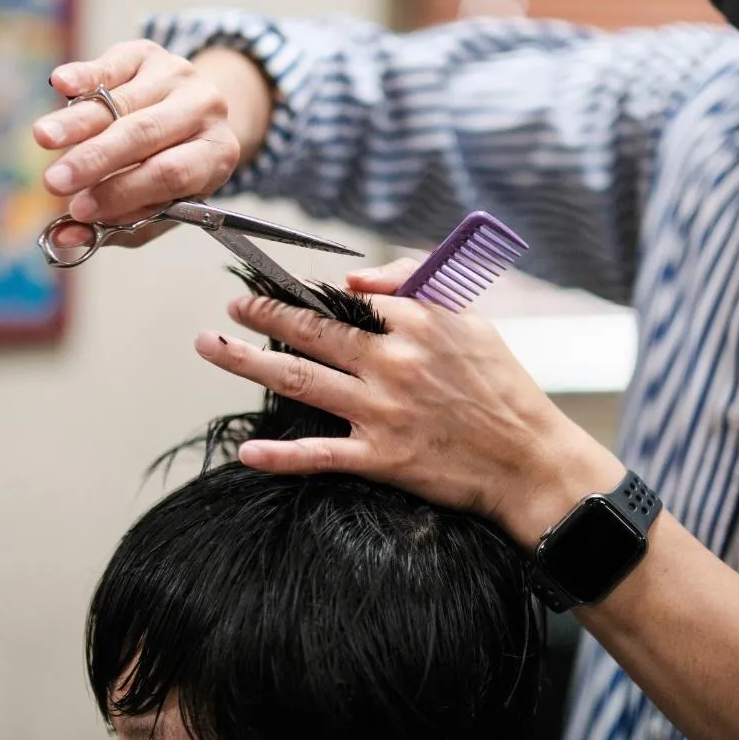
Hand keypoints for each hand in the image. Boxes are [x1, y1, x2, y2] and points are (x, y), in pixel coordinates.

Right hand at [33, 41, 262, 247]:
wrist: (193, 114)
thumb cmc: (170, 171)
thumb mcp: (159, 206)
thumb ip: (116, 225)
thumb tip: (64, 238)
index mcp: (216, 155)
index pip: (169, 173)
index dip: (123, 192)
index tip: (79, 209)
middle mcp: (204, 110)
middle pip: (144, 134)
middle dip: (94, 159)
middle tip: (54, 180)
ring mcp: (177, 76)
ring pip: (120, 102)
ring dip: (78, 122)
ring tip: (43, 138)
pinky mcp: (148, 53)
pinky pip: (112, 65)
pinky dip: (84, 75)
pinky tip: (60, 84)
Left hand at [193, 258, 625, 545]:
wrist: (528, 458)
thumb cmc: (500, 385)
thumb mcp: (469, 317)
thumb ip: (416, 283)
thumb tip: (356, 280)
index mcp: (416, 323)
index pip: (344, 299)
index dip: (301, 290)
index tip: (270, 283)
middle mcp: (393, 362)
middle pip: (311, 333)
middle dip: (262, 316)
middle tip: (231, 307)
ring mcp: (383, 411)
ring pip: (301, 381)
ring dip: (248, 364)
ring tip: (211, 347)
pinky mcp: (382, 457)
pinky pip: (320, 454)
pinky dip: (281, 455)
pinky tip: (245, 450)